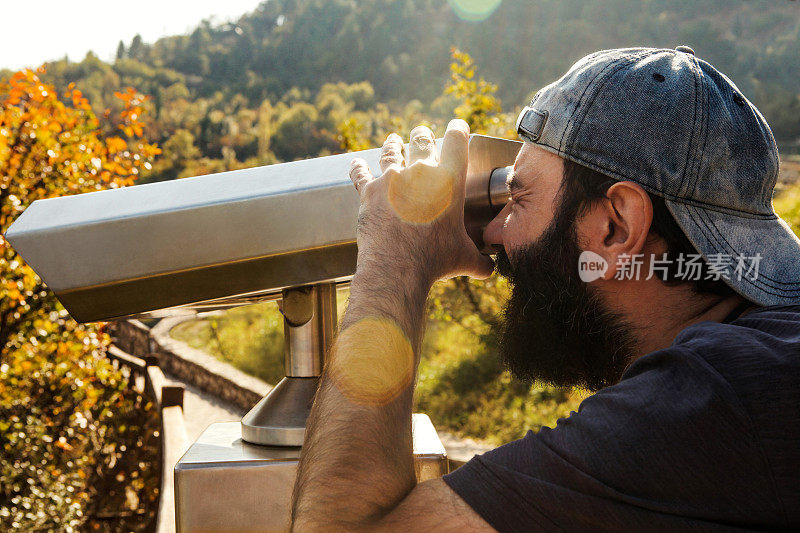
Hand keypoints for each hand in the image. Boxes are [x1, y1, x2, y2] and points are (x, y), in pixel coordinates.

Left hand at [348, 120, 492, 290]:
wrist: (398, 267)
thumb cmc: (435, 260)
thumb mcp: (464, 258)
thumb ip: (479, 260)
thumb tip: (490, 269)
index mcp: (450, 181)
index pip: (458, 141)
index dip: (459, 129)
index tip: (458, 127)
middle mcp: (420, 172)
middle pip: (421, 139)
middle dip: (422, 135)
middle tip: (422, 133)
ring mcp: (392, 179)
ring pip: (391, 151)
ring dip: (393, 144)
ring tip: (393, 141)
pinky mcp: (369, 191)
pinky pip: (362, 173)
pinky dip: (359, 168)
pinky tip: (357, 164)